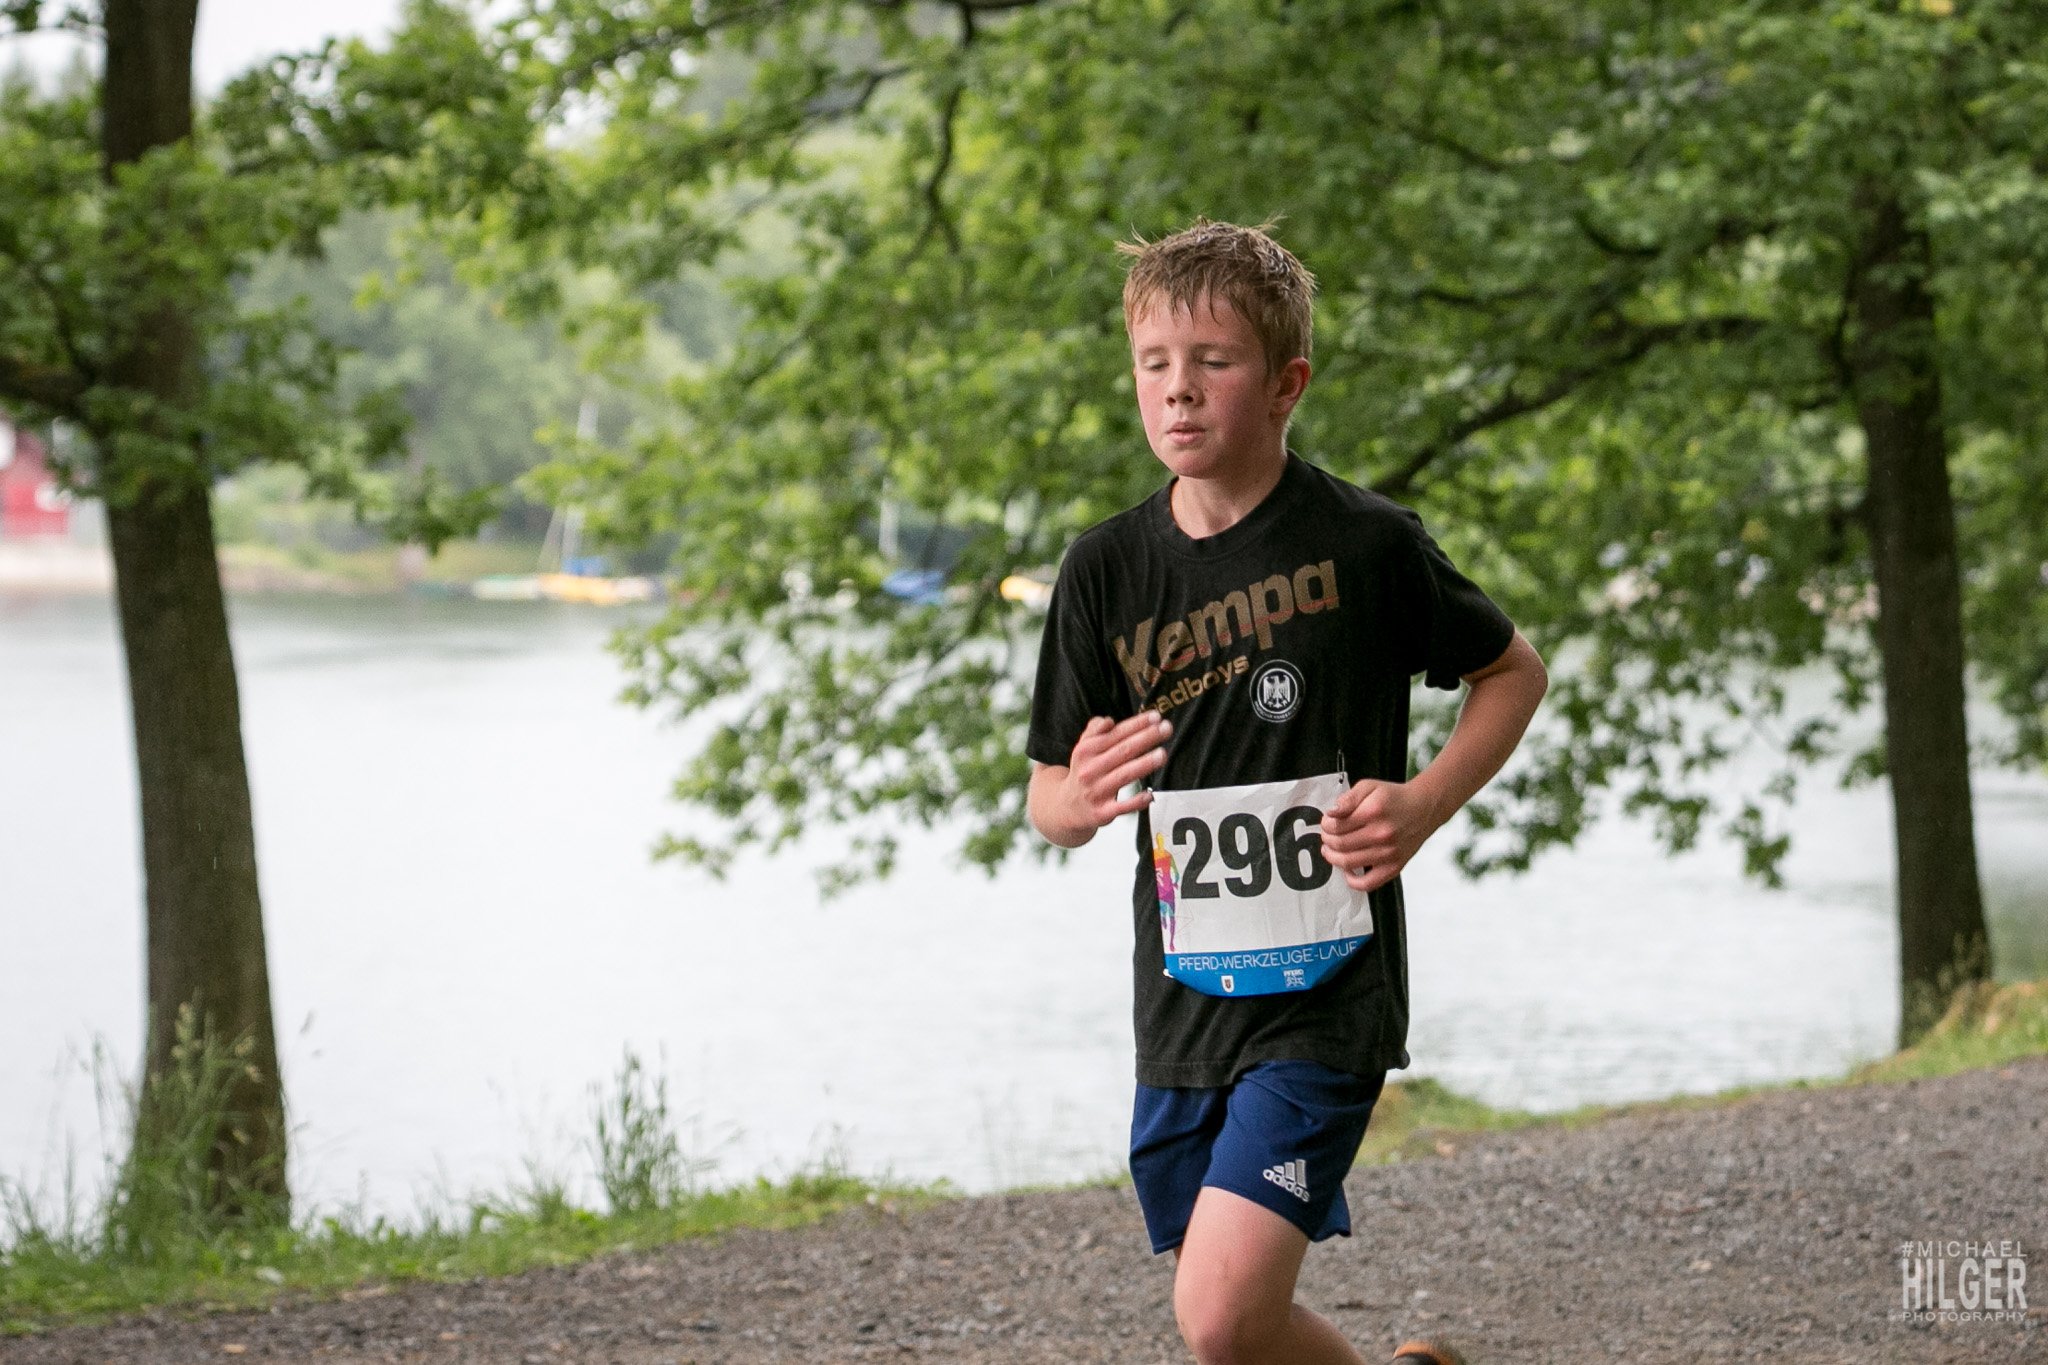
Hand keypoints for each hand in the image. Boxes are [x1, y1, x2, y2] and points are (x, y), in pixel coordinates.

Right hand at [1060, 711, 1171, 831]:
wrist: (1066, 808)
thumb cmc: (1083, 773)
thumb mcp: (1082, 749)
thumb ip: (1094, 730)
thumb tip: (1109, 721)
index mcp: (1086, 751)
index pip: (1115, 734)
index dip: (1136, 724)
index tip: (1155, 717)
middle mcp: (1090, 770)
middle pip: (1122, 751)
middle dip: (1146, 738)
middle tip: (1166, 729)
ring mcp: (1096, 792)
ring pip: (1123, 776)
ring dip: (1144, 764)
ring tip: (1162, 754)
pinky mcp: (1102, 812)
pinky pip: (1121, 807)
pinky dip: (1135, 801)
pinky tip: (1150, 795)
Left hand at [1318, 778, 1443, 893]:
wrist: (1424, 809)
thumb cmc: (1395, 798)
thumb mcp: (1369, 787)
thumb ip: (1348, 799)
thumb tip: (1331, 813)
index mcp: (1373, 812)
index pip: (1336, 826)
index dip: (1325, 825)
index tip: (1327, 822)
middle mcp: (1381, 834)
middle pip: (1340, 844)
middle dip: (1327, 840)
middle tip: (1327, 835)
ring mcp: (1388, 853)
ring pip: (1348, 862)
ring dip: (1333, 857)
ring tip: (1331, 849)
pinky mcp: (1394, 867)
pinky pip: (1368, 883)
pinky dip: (1352, 880)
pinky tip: (1348, 869)